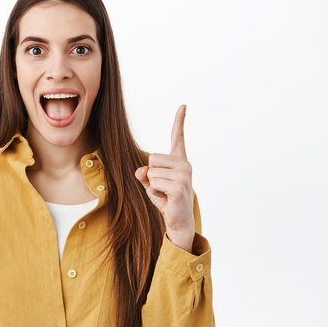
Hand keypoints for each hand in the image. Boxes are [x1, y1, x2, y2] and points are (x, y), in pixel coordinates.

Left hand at [134, 105, 194, 251]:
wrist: (177, 221)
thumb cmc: (165, 199)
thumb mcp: (150, 183)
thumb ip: (144, 173)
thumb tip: (142, 170)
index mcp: (179, 160)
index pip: (177, 137)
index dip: (179, 121)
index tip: (183, 106)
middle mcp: (185, 164)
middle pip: (151, 158)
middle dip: (150, 174)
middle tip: (162, 187)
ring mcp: (184, 175)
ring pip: (151, 172)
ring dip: (152, 185)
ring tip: (165, 194)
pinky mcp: (180, 186)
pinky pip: (154, 182)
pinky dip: (155, 192)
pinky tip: (167, 198)